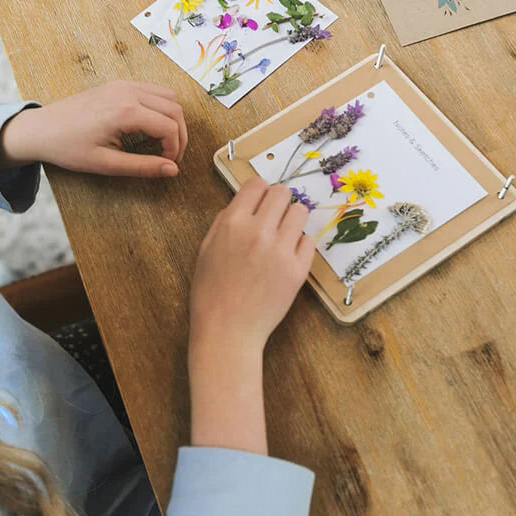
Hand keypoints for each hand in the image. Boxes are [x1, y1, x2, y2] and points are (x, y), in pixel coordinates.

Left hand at [0, 80, 187, 177]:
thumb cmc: (68, 148)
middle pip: (174, 109)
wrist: (40, 129)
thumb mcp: (106, 164)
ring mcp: (123, 85)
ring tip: (162, 142)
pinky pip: (152, 90)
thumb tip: (172, 170)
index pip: (169, 127)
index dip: (175, 148)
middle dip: (179, 134)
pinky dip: (160, 107)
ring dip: (172, 119)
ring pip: (168, 96)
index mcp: (125, 111)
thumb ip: (143, 166)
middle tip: (170, 156)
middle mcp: (127, 92)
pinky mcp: (118, 84)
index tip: (168, 164)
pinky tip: (150, 127)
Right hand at [187, 177, 314, 453]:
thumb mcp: (207, 248)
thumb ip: (225, 220)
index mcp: (232, 223)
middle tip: (273, 216)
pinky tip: (287, 255)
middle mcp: (258, 231)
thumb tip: (246, 201)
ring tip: (282, 234)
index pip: (256, 184)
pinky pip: (309, 240)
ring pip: (300, 212)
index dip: (258, 191)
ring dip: (292, 219)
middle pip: (282, 193)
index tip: (259, 200)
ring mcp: (281, 250)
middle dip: (278, 200)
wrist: (227, 331)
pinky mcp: (298, 269)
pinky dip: (299, 243)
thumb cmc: (211, 291)